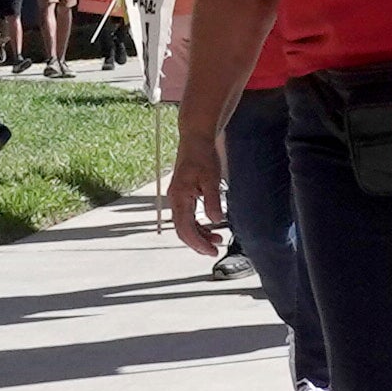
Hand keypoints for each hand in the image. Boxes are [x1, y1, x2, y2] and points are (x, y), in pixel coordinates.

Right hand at [164, 136, 228, 256]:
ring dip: (199, 235)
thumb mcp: (211, 178)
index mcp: (179, 197)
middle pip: (182, 230)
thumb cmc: (202, 156)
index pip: (185, 228)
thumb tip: (216, 220)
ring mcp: (177, 198)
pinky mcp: (182, 195)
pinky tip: (210, 226)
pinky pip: (187, 216)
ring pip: (184, 224)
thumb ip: (212, 201)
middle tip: (214, 250)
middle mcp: (174, 199)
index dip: (198, 243)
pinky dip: (198, 225)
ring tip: (217, 239)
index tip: (212, 251)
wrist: (195, 139)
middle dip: (197, 243)